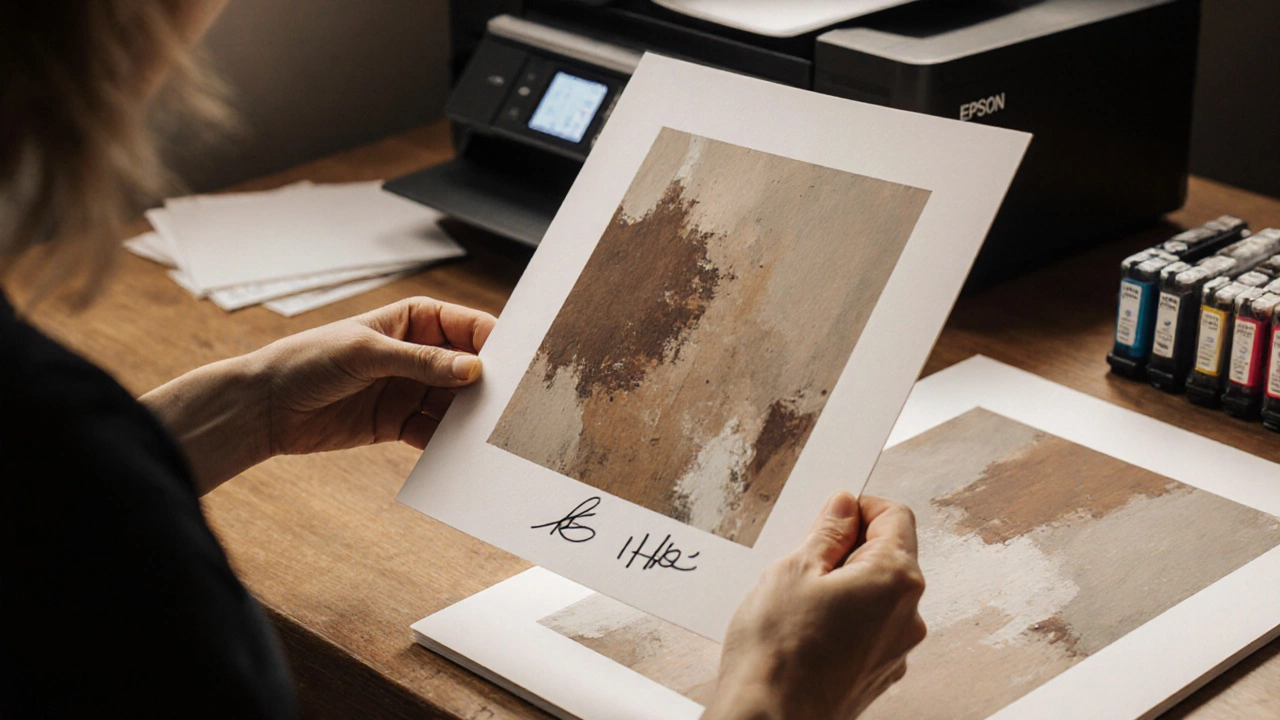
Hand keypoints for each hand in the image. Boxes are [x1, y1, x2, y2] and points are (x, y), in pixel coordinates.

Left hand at [254, 297, 493, 455]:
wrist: (265, 406)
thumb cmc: (308, 361)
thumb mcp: (366, 354)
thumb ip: (421, 362)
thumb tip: (473, 369)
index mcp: (416, 320)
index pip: (469, 327)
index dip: (496, 343)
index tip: (520, 364)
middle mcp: (420, 354)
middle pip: (471, 369)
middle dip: (492, 386)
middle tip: (515, 405)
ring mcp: (412, 389)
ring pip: (457, 404)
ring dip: (473, 418)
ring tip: (492, 434)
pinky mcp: (400, 424)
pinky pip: (436, 433)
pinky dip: (450, 443)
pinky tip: (463, 452)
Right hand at [702, 493, 926, 719]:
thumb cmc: (779, 652)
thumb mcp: (794, 570)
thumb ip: (827, 532)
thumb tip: (844, 507)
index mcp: (895, 580)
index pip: (895, 516)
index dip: (858, 508)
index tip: (828, 516)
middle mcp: (908, 615)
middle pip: (889, 556)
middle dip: (847, 548)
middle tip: (802, 559)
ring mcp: (895, 650)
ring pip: (875, 595)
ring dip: (843, 585)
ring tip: (797, 600)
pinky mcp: (877, 674)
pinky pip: (867, 629)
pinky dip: (843, 618)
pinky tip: (804, 629)